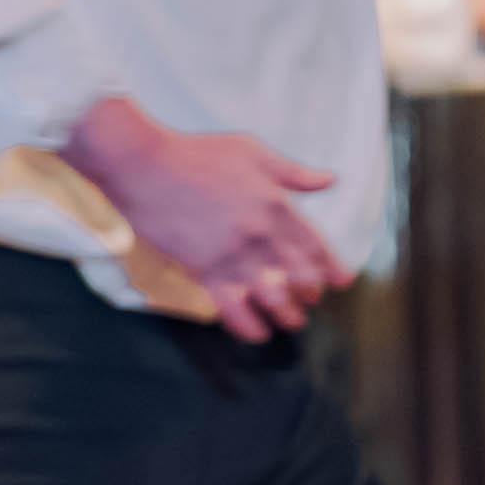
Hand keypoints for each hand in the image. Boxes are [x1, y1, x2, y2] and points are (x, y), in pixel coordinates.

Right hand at [62, 96, 348, 343]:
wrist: (144, 166)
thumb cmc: (195, 154)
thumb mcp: (251, 151)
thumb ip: (293, 172)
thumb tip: (329, 180)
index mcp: (275, 206)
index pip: (314, 245)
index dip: (332, 267)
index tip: (341, 281)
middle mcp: (259, 235)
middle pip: (299, 276)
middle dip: (310, 293)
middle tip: (310, 300)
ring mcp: (231, 255)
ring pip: (272, 298)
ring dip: (287, 315)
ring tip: (292, 322)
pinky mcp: (202, 270)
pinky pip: (232, 308)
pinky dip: (248, 326)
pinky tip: (257, 333)